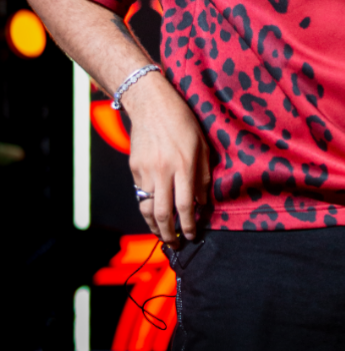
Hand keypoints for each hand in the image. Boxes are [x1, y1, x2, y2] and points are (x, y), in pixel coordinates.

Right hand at [124, 72, 210, 247]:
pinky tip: (154, 213)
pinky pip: (141, 195)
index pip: (185, 205)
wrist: (152, 105)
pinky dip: (147, 207)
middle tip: (175, 244)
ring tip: (162, 235)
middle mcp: (163, 171)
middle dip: (170, 234)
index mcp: (184, 165)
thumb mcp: (202, 145)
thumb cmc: (182, 122)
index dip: (188, 225)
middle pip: (164, 213)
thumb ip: (203, 175)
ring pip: (147, 209)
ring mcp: (146, 171)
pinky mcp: (134, 169)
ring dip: (155, 227)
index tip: (192, 235)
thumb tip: (202, 202)